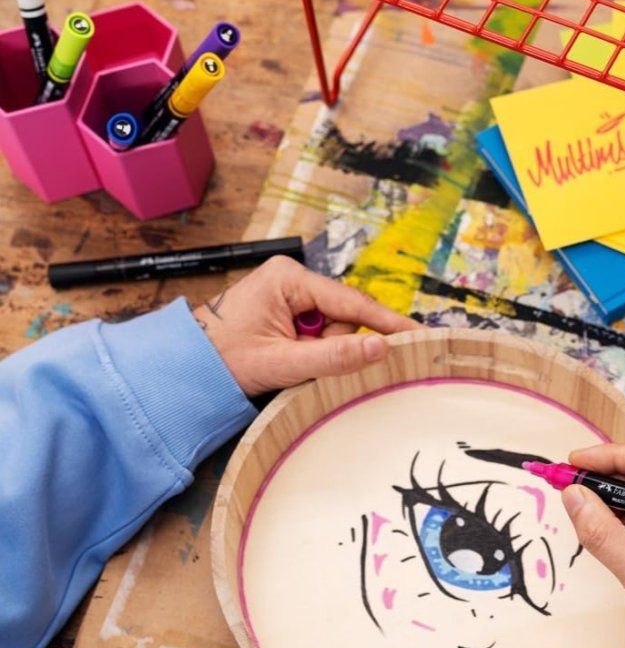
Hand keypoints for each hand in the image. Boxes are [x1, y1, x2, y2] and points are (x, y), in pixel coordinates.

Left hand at [193, 256, 420, 395]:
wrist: (184, 367)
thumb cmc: (223, 359)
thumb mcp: (283, 363)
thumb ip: (334, 357)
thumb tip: (380, 348)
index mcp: (289, 279)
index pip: (352, 302)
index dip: (386, 322)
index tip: (417, 334)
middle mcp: (292, 279)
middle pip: (344, 317)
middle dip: (333, 345)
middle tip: (302, 363)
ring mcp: (288, 294)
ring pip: (333, 328)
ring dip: (319, 352)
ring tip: (287, 362)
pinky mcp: (286, 310)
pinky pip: (318, 333)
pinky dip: (311, 351)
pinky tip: (290, 359)